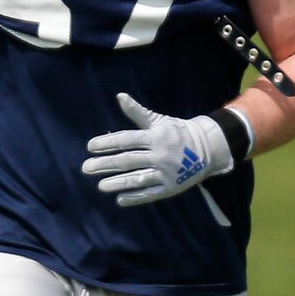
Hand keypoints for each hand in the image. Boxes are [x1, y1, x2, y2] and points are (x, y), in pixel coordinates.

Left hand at [80, 94, 235, 207]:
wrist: (208, 148)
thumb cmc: (177, 132)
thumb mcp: (159, 120)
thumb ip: (137, 112)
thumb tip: (119, 96)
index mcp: (156, 137)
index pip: (127, 139)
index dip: (107, 143)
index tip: (90, 146)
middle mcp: (160, 155)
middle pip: (128, 160)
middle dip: (106, 164)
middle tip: (86, 168)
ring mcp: (166, 173)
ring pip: (138, 179)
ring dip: (118, 183)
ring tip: (100, 186)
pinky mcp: (171, 188)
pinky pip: (151, 194)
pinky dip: (136, 197)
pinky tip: (120, 199)